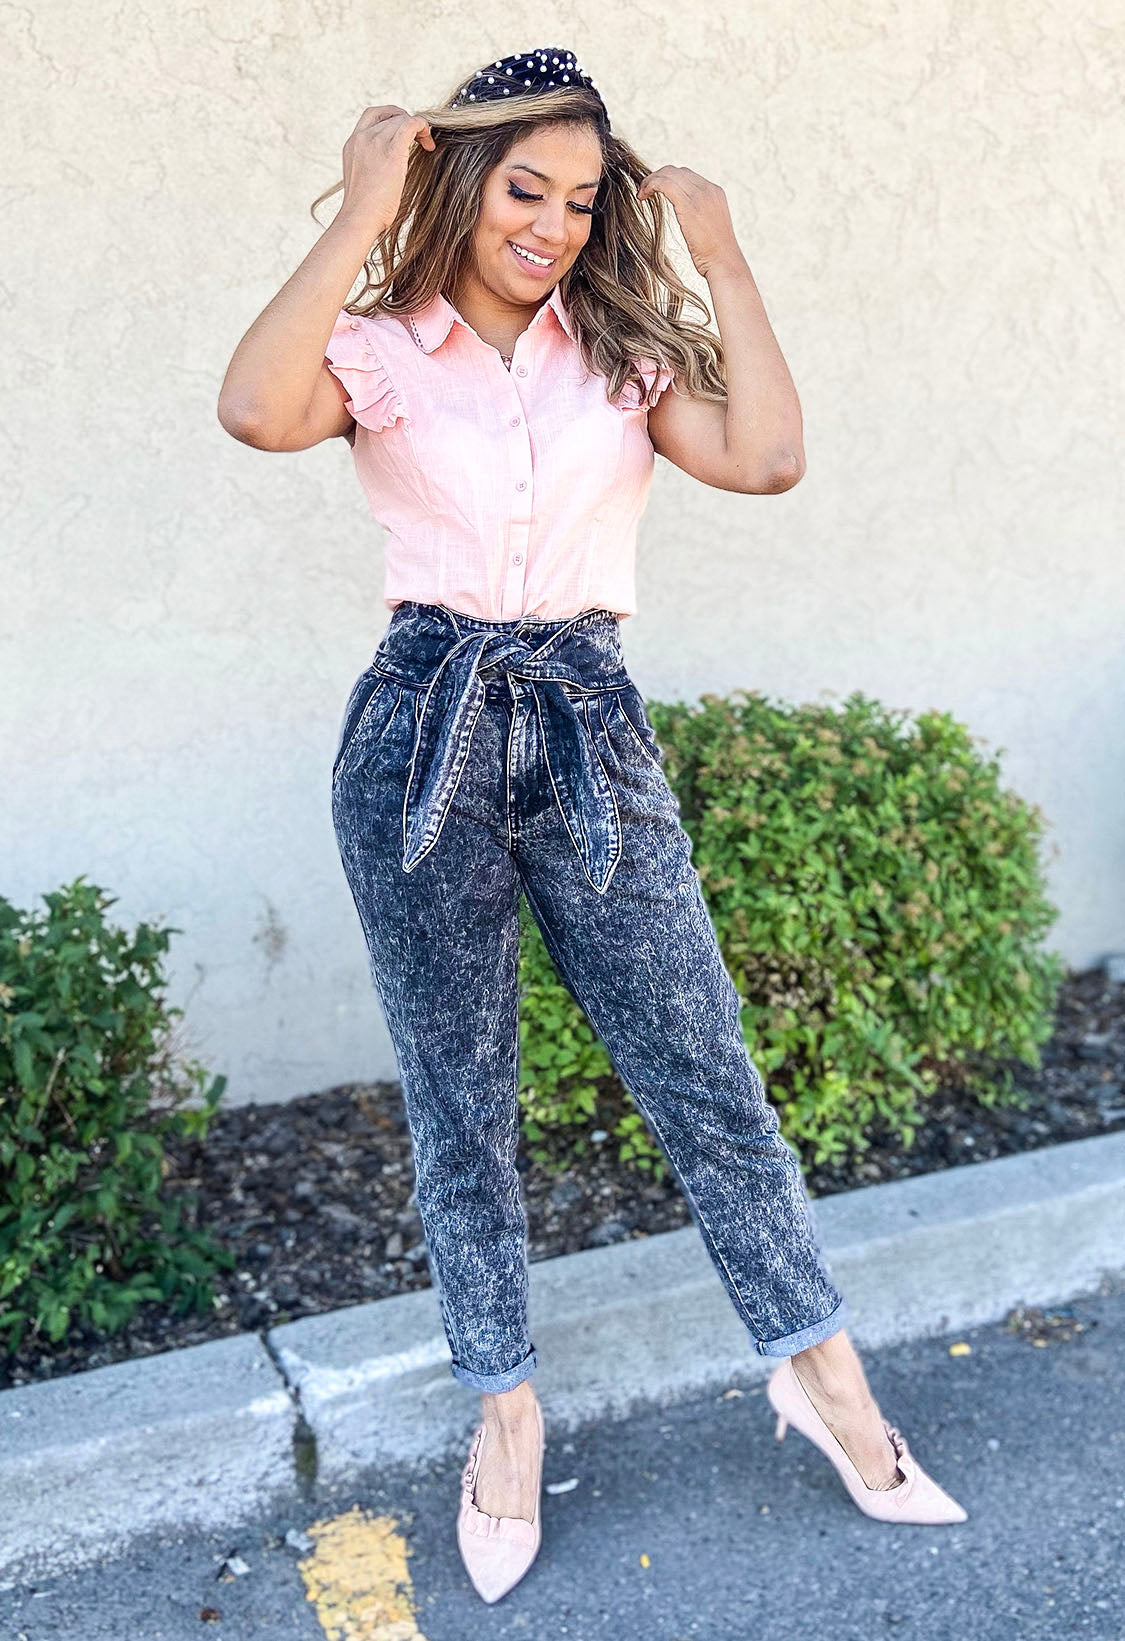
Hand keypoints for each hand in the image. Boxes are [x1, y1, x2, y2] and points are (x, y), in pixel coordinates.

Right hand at [339, 106, 435, 237]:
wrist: (360, 219)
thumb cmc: (364, 210)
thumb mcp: (362, 180)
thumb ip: (371, 165)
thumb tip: (388, 168)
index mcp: (352, 144)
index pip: (372, 115)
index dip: (392, 117)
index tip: (404, 131)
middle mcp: (361, 137)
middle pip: (390, 116)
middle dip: (408, 123)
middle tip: (420, 140)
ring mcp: (375, 141)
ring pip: (401, 119)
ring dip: (418, 127)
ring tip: (426, 143)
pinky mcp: (391, 150)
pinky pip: (411, 125)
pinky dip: (423, 127)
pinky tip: (428, 142)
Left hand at [636, 165, 740, 277]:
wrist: (724, 262)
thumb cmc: (715, 254)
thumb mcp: (710, 227)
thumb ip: (699, 214)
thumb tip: (688, 217)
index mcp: (714, 192)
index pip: (687, 175)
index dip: (668, 180)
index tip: (656, 192)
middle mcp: (708, 188)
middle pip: (677, 171)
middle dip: (657, 177)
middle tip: (644, 191)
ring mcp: (700, 194)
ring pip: (669, 174)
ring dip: (651, 181)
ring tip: (641, 194)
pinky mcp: (689, 204)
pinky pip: (665, 184)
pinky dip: (651, 185)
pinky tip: (642, 196)